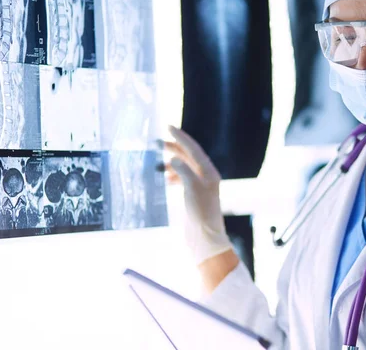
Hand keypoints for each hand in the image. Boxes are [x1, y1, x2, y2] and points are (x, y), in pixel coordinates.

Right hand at [161, 126, 232, 264]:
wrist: (205, 239)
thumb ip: (183, 171)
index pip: (193, 149)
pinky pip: (182, 180)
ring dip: (171, 163)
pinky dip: (172, 176)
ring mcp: (200, 187)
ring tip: (156, 163)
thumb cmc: (200, 214)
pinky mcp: (193, 198)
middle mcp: (206, 177)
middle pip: (189, 156)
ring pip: (184, 168)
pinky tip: (163, 179)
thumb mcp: (192, 189)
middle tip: (156, 143)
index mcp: (209, 172)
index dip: (180, 137)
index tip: (167, 127)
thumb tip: (174, 157)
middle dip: (174, 148)